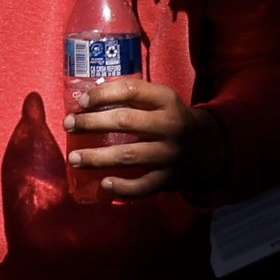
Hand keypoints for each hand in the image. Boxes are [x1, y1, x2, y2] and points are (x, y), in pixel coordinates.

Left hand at [65, 80, 227, 199]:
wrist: (210, 148)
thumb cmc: (172, 120)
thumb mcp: (162, 101)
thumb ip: (134, 98)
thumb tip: (86, 101)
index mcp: (166, 100)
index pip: (131, 90)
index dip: (102, 94)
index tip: (81, 101)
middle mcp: (170, 126)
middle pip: (125, 122)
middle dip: (91, 123)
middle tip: (69, 125)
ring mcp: (170, 154)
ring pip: (128, 156)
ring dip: (97, 158)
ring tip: (74, 159)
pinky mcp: (169, 179)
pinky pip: (143, 187)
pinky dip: (123, 188)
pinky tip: (105, 184)